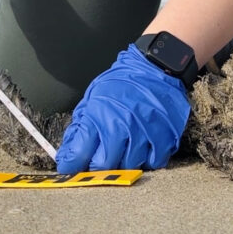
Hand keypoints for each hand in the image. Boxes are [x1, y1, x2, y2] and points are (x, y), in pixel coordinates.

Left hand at [56, 45, 191, 172]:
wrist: (155, 67)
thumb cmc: (123, 81)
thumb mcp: (93, 97)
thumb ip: (80, 127)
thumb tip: (67, 154)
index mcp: (100, 114)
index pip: (79, 153)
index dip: (72, 164)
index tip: (71, 166)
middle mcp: (122, 125)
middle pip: (103, 165)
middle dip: (97, 165)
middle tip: (99, 156)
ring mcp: (145, 132)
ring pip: (128, 166)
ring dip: (123, 161)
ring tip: (123, 146)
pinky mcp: (165, 136)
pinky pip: (153, 162)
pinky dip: (146, 159)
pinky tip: (142, 146)